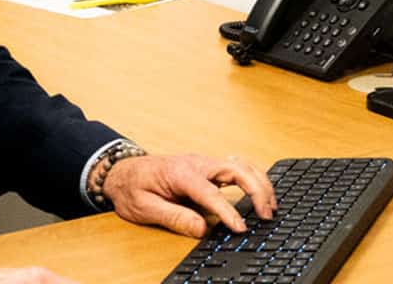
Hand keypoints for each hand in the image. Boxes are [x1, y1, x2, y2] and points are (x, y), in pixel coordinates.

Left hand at [103, 153, 276, 237]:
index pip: (212, 193)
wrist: (121, 171)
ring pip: (241, 165)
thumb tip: (202, 229)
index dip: (229, 212)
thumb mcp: (144, 208)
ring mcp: (204, 163)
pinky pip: (237, 168)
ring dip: (260, 182)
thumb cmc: (131, 187)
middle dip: (257, 189)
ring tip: (271, 206)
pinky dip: (253, 178)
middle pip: (237, 169)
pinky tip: (261, 192)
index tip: (241, 228)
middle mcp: (197, 163)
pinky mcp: (207, 168)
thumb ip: (174, 217)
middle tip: (267, 214)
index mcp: (181, 173)